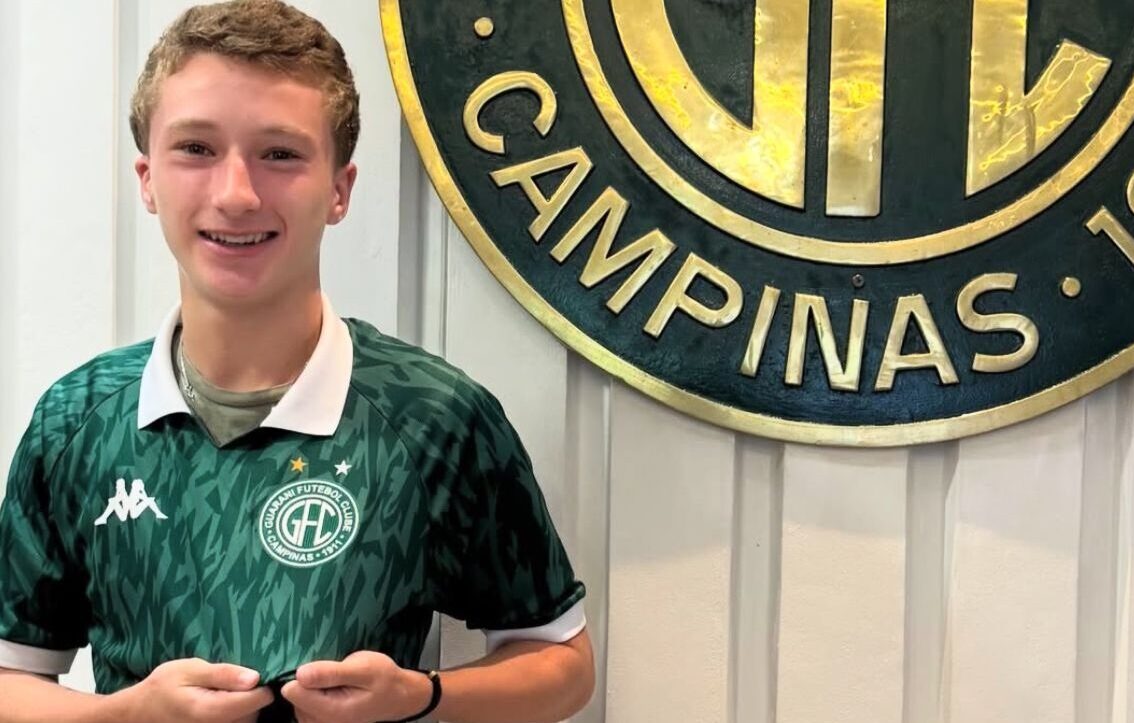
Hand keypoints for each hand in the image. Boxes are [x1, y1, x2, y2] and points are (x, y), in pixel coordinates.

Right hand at [114, 658, 273, 722]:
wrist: (138, 714)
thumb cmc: (163, 688)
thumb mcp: (190, 670)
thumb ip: (223, 674)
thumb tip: (255, 677)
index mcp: (212, 711)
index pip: (257, 700)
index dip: (261, 684)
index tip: (253, 673)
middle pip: (255, 712)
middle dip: (250, 695)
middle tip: (231, 681)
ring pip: (248, 721)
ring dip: (243, 706)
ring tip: (223, 692)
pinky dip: (234, 714)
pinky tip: (221, 704)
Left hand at [281, 651, 432, 722]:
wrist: (399, 696)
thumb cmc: (384, 679)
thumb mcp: (362, 668)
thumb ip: (331, 673)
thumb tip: (299, 674)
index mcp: (331, 711)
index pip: (293, 691)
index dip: (305, 673)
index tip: (325, 667)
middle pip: (294, 697)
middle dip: (310, 681)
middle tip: (336, 673)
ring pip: (297, 702)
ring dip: (312, 688)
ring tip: (335, 680)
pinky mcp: (322, 722)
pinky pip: (305, 706)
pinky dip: (314, 695)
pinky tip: (332, 688)